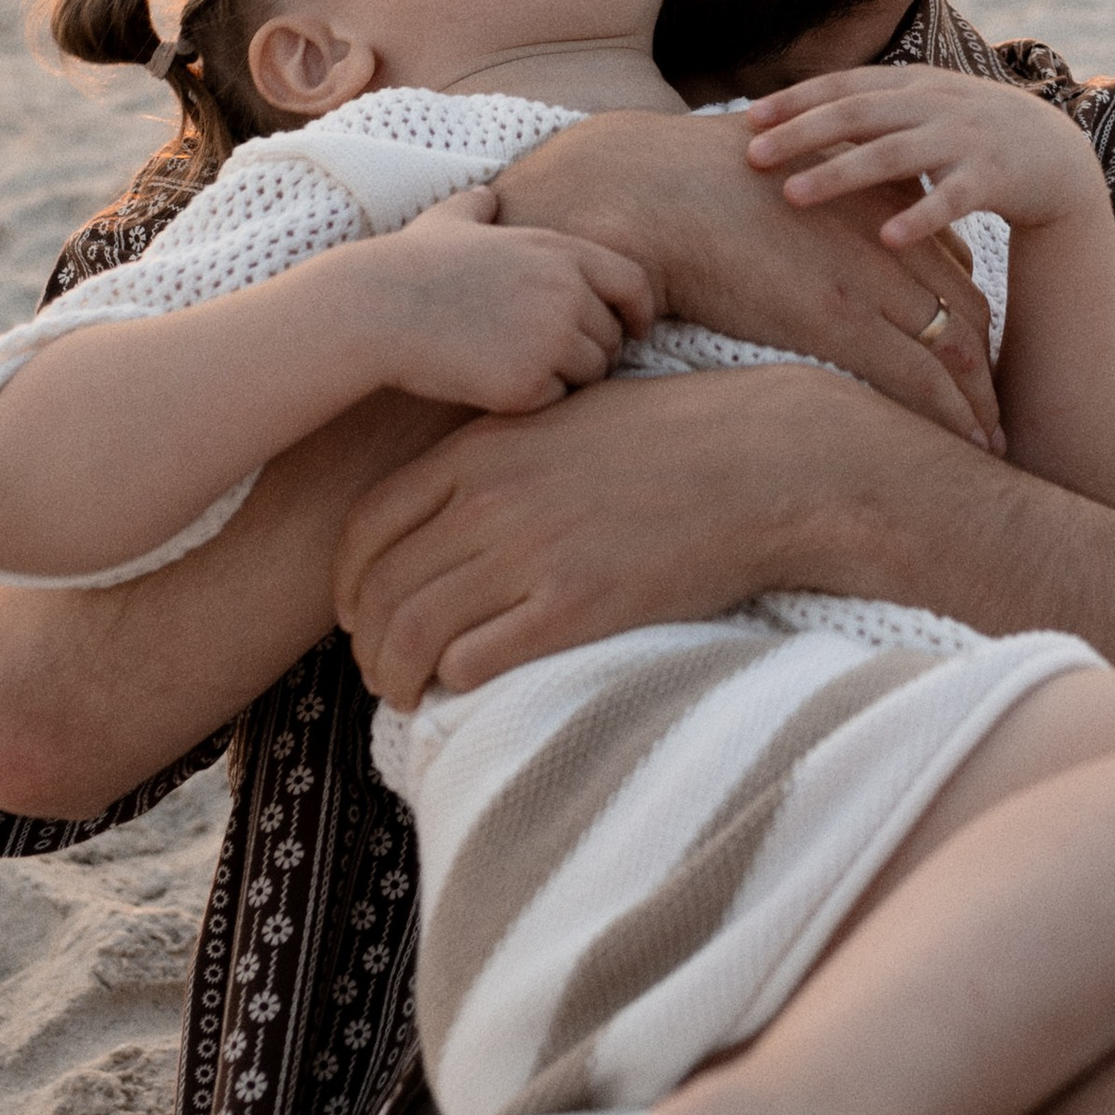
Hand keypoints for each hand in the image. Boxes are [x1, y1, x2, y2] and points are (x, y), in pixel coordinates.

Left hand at [334, 363, 886, 705]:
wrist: (765, 460)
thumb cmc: (676, 437)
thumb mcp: (569, 419)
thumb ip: (503, 454)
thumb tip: (458, 505)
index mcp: (484, 449)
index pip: (367, 526)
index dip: (349, 581)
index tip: (358, 610)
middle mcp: (492, 500)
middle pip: (380, 589)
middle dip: (366, 642)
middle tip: (379, 668)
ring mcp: (530, 553)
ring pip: (414, 635)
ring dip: (395, 677)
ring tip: (407, 695)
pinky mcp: (575, 606)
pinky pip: (474, 661)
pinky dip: (454, 685)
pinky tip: (464, 692)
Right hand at [358, 187, 654, 409]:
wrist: (375, 309)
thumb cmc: (408, 264)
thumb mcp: (449, 220)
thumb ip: (479, 208)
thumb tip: (486, 197)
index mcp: (560, 251)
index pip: (634, 283)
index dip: (639, 311)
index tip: (634, 330)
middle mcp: (566, 292)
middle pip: (612, 338)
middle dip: (593, 352)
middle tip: (553, 360)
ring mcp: (550, 339)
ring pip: (590, 375)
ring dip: (566, 379)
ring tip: (521, 370)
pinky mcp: (527, 384)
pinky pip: (555, 403)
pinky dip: (535, 401)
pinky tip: (498, 386)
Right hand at [489, 109, 1000, 444]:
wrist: (649, 187)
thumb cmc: (692, 186)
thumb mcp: (776, 179)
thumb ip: (814, 198)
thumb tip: (808, 220)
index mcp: (872, 207)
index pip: (949, 275)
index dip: (967, 325)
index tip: (973, 366)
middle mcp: (883, 239)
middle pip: (967, 315)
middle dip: (985, 373)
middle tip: (995, 419)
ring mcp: (864, 278)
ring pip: (954, 351)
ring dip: (977, 404)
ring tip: (991, 447)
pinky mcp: (835, 316)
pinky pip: (913, 376)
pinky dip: (948, 415)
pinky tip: (964, 447)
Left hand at [745, 66, 1101, 250]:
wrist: (1057, 156)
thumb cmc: (971, 137)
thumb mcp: (922, 111)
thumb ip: (869, 112)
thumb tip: (786, 119)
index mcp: (912, 85)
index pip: (843, 85)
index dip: (795, 99)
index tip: (745, 118)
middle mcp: (934, 104)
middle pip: (857, 114)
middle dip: (801, 133)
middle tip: (751, 157)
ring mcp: (965, 139)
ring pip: (894, 154)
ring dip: (840, 174)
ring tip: (793, 195)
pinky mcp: (995, 178)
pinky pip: (952, 198)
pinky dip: (919, 217)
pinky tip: (886, 238)